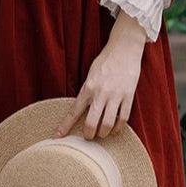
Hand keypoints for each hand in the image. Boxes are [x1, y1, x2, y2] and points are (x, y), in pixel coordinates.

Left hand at [53, 12, 146, 139]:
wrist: (124, 49)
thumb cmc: (105, 61)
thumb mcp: (90, 75)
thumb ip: (87, 91)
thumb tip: (83, 109)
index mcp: (88, 88)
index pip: (73, 112)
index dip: (65, 126)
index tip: (57, 137)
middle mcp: (100, 93)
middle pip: (91, 123)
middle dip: (88, 135)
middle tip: (88, 137)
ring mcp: (115, 96)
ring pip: (107, 124)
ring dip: (103, 133)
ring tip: (102, 134)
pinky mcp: (128, 96)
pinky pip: (123, 118)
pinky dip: (118, 128)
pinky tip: (115, 129)